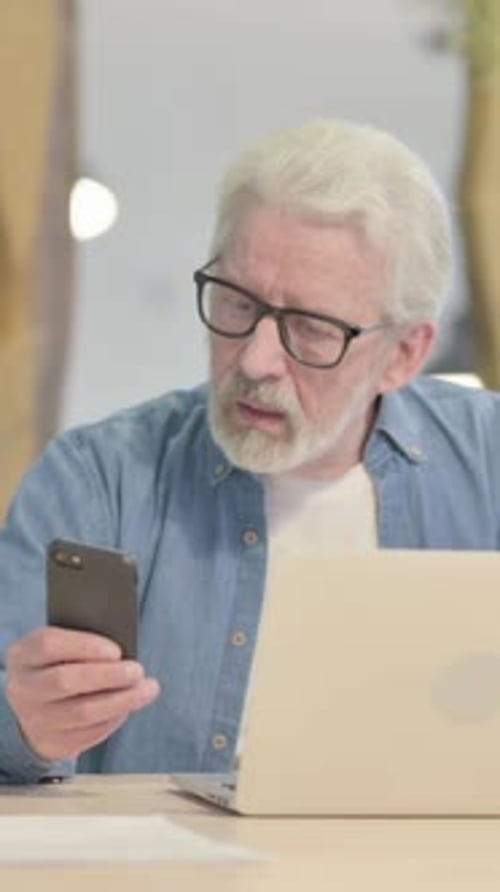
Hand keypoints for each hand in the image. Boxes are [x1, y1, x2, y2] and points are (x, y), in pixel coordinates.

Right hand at [5, 627, 159, 760]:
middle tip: (138, 670)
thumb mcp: (62, 647)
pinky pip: (88, 734)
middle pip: (65, 681)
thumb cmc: (59, 664)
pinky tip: (129, 706)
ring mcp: (34, 719)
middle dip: (107, 676)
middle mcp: (23, 688)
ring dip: (121, 701)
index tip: (117, 650)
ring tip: (147, 689)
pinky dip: (113, 719)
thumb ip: (84, 643)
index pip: (49, 646)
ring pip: (81, 712)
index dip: (85, 646)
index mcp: (23, 655)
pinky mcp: (52, 743)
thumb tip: (121, 649)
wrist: (37, 704)